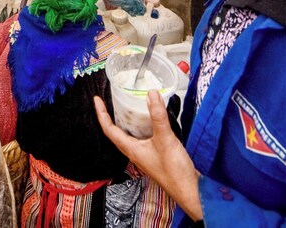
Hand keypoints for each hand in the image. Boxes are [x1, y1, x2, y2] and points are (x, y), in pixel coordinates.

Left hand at [94, 91, 203, 219]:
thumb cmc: (174, 170)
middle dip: (110, 116)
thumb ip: (158, 117)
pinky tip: (148, 121)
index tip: (96, 99)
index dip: (101, 114)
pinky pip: (141, 138)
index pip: (109, 129)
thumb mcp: (165, 139)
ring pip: (129, 135)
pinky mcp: (154, 155)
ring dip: (125, 121)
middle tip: (109, 101)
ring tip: (126, 107)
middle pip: (116, 132)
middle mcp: (134, 152)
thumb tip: (151, 93)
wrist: (189, 191)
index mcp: (130, 149)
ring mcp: (144, 154)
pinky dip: (140, 126)